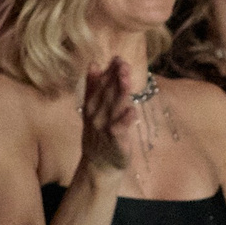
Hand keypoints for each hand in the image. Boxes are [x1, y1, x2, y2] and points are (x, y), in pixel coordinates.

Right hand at [78, 57, 144, 178]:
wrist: (98, 166)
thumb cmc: (99, 134)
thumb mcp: (94, 110)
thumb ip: (94, 88)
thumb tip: (95, 64)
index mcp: (92, 106)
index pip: (99, 85)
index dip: (107, 72)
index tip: (116, 58)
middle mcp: (96, 115)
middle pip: (106, 93)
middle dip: (114, 77)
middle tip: (122, 62)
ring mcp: (104, 128)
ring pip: (113, 107)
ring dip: (120, 92)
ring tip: (127, 78)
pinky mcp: (115, 142)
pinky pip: (120, 129)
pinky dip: (126, 120)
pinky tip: (133, 111)